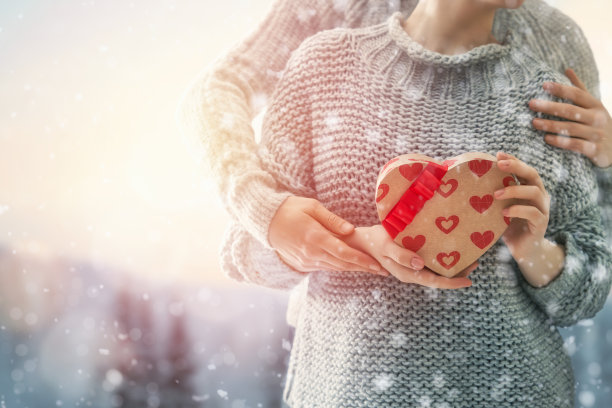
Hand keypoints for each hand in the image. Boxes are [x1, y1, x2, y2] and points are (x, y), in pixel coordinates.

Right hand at [268, 195, 385, 275]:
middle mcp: (312, 253)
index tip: (377, 265)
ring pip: (335, 268)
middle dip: (363, 268)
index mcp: (315, 237)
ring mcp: (307, 261)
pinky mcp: (303, 264)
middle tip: (383, 271)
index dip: (362, 260)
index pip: (344, 253)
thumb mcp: (312, 207)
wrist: (266, 222)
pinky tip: (350, 264)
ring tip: (371, 269)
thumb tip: (350, 230)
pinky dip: (339, 266)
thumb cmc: (291, 209)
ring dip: (353, 269)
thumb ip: (332, 219)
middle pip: (343, 264)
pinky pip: (325, 267)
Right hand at [342, 224, 475, 288]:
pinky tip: (449, 251)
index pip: (434, 282)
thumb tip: (420, 265)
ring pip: (435, 271)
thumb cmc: (374, 241)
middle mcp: (411, 273)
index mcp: (407, 274)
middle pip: (439, 278)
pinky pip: (430, 264)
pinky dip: (442, 260)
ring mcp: (410, 268)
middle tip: (476, 262)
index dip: (453, 283)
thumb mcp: (386, 246)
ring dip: (452, 266)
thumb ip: (402, 255)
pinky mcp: (410, 260)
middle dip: (458, 273)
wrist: (360, 241)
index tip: (469, 281)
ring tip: (469, 257)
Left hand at [494, 151, 550, 260]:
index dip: (513, 159)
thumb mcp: (499, 207)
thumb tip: (470, 182)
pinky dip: (518, 210)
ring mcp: (542, 209)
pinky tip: (504, 212)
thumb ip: (493, 195)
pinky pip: (533, 213)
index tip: (497, 154)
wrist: (523, 250)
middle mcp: (539, 196)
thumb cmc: (508, 226)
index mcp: (530, 189)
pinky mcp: (541, 223)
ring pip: (534, 192)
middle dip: (516, 166)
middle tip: (499, 164)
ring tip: (496, 194)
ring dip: (514, 190)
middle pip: (533, 174)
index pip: (524, 169)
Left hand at [529, 68, 611, 167]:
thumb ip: (580, 89)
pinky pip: (575, 145)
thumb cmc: (598, 124)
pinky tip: (547, 138)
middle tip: (531, 104)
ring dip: (551, 125)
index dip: (561, 89)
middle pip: (571, 110)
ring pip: (571, 128)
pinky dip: (561, 141)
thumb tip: (567, 69)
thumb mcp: (593, 106)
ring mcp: (596, 134)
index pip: (577, 94)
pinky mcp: (594, 150)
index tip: (544, 85)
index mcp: (595, 105)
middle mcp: (597, 118)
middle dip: (550, 107)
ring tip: (534, 122)